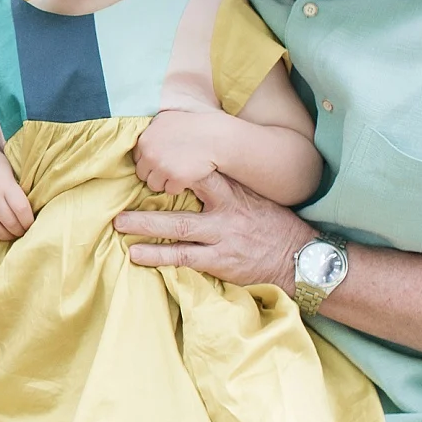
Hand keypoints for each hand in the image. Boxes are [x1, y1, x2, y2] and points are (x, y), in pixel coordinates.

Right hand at [0, 137, 32, 244]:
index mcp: (4, 184)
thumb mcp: (9, 170)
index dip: (29, 222)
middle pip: (10, 225)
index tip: (31, 224)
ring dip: (5, 236)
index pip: (22, 211)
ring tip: (9, 232)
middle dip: (19, 231)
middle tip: (22, 231)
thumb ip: (17, 190)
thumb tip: (30, 213)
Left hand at [114, 170, 314, 291]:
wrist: (301, 259)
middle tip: (120, 201)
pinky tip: (138, 256)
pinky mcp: (220, 262)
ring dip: (146, 229)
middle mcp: (227, 214)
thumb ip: (230, 186)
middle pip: (182, 205)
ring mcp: (222, 239)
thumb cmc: (276, 227)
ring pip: (178, 232)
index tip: (151, 158)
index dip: (176, 165)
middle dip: (150, 203)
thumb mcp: (258, 198)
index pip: (202, 173)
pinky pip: (184, 259)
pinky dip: (159, 258)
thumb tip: (200, 170)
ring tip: (120, 226)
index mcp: (235, 194)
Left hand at [133, 109, 227, 195]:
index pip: (137, 159)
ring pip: (154, 185)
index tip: (163, 158)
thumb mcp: (166, 119)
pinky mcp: (175, 178)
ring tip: (179, 172)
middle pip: (142, 174)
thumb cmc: (192, 126)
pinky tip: (188, 175)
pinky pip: (170, 190)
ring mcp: (161, 166)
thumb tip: (140, 139)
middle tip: (171, 168)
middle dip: (155, 173)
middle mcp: (149, 153)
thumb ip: (150, 129)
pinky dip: (179, 186)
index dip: (150, 161)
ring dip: (165, 182)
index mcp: (145, 139)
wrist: (215, 137)